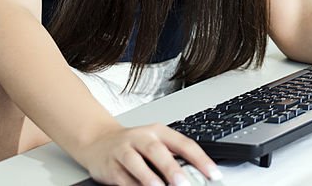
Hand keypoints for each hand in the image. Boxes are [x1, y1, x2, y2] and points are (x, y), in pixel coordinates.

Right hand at [75, 123, 221, 184]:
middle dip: (171, 168)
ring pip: (136, 162)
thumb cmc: (133, 144)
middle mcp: (141, 138)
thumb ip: (172, 157)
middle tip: (183, 183)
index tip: (213, 173)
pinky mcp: (110, 166)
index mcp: (159, 132)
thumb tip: (195, 174)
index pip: (184, 143)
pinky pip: (122, 178)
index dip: (200, 159)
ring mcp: (124, 151)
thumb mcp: (155, 144)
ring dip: (149, 177)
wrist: (98, 141)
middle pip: (157, 151)